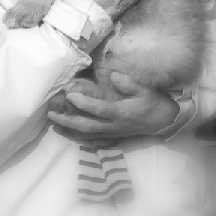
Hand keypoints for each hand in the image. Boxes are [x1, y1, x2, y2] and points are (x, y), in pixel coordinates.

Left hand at [48, 72, 178, 142]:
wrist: (164, 122)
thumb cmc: (154, 103)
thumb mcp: (145, 90)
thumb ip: (129, 83)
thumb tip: (114, 76)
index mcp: (122, 113)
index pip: (99, 110)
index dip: (84, 104)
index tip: (69, 96)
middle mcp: (114, 126)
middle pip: (87, 127)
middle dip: (67, 121)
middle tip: (51, 114)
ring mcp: (112, 133)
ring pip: (87, 135)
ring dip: (68, 130)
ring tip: (53, 123)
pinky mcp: (111, 136)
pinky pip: (91, 139)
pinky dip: (77, 136)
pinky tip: (66, 132)